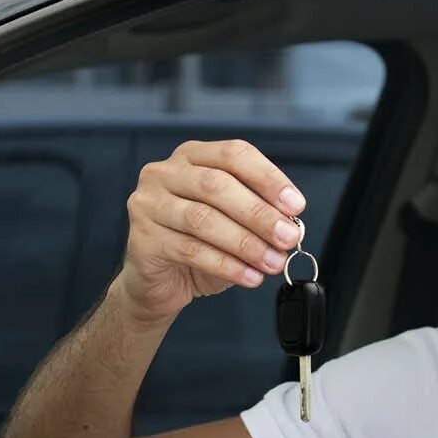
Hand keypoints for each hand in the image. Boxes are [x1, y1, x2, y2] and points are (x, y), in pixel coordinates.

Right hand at [117, 139, 307, 322]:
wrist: (159, 283)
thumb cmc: (198, 245)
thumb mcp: (233, 222)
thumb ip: (257, 214)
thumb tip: (290, 224)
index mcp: (192, 157)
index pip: (234, 154)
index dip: (268, 178)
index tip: (295, 205)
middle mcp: (165, 173)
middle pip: (217, 185)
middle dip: (259, 214)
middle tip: (287, 238)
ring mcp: (148, 204)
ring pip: (203, 219)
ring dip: (246, 243)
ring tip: (272, 262)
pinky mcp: (142, 238)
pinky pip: (190, 250)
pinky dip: (226, 265)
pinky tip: (249, 276)